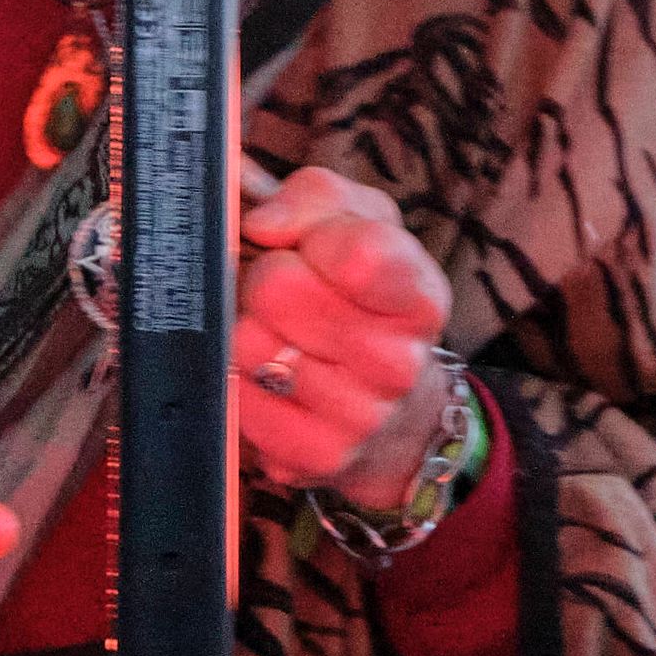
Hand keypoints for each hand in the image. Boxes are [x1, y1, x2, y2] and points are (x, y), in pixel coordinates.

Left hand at [230, 166, 452, 496]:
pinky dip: (237, 379)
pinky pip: (236, 395)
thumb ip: (314, 198)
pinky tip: (266, 378)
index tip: (312, 245)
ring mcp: (359, 419)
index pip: (359, 252)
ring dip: (248, 329)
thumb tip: (261, 222)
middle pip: (279, 286)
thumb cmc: (361, 300)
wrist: (390, 413)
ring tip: (278, 337)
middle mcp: (400, 364)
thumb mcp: (358, 227)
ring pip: (248, 341)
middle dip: (267, 277)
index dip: (313, 233)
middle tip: (283, 292)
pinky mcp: (313, 457)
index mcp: (420, 297)